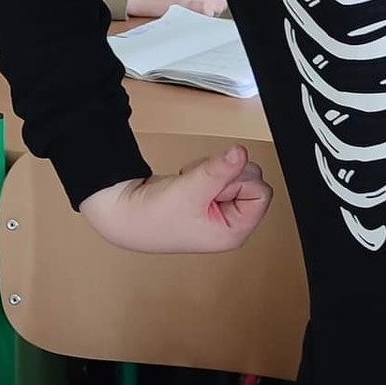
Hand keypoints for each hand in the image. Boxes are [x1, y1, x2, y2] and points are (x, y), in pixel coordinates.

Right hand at [80, 146, 272, 252]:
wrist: (124, 213)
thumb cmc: (152, 218)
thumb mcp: (190, 191)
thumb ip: (219, 171)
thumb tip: (241, 153)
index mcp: (234, 232)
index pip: (261, 194)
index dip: (238, 182)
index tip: (213, 188)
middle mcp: (232, 222)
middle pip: (252, 180)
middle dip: (224, 175)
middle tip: (199, 187)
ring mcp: (221, 209)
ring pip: (236, 172)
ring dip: (212, 170)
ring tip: (190, 186)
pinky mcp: (210, 196)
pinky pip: (221, 171)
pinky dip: (203, 170)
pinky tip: (187, 183)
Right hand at [127, 0, 227, 18]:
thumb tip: (212, 0)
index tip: (217, 4)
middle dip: (217, 8)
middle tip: (205, 13)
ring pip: (215, 8)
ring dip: (210, 15)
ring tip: (194, 17)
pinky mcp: (183, 8)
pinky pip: (203, 15)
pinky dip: (201, 20)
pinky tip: (189, 20)